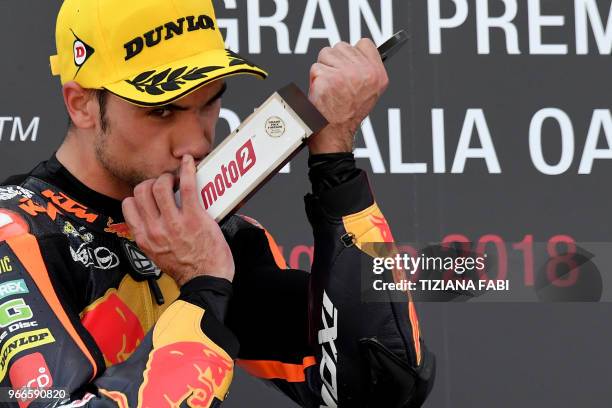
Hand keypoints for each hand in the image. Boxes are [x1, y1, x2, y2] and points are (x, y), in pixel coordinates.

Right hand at [122, 155, 233, 285]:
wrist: (207, 281)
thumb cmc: (188, 270)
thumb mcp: (158, 255)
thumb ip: (152, 237)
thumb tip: (152, 221)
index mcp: (144, 238)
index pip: (128, 204)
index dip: (139, 195)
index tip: (151, 194)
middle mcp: (155, 229)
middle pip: (142, 191)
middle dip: (153, 183)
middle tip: (166, 186)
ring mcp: (174, 222)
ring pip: (160, 185)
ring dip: (168, 177)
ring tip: (176, 180)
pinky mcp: (194, 217)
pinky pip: (187, 186)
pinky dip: (188, 170)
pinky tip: (189, 163)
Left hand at [307, 39, 388, 153]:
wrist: (335, 132)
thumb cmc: (348, 114)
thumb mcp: (369, 92)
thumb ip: (366, 70)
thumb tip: (355, 52)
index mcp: (377, 74)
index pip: (365, 44)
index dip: (353, 53)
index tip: (349, 64)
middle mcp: (364, 72)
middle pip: (342, 46)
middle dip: (335, 61)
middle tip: (337, 82)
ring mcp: (345, 74)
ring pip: (326, 54)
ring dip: (324, 68)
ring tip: (330, 86)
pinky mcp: (328, 78)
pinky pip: (315, 68)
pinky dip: (315, 79)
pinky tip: (323, 92)